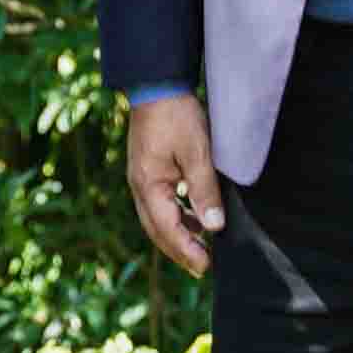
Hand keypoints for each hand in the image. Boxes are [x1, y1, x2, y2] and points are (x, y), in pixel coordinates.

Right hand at [121, 93, 227, 277]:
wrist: (157, 84)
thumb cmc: (177, 115)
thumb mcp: (197, 152)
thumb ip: (204, 191)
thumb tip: (213, 227)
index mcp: (148, 185)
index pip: (167, 229)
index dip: (186, 251)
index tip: (206, 268)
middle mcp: (139, 186)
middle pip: (157, 230)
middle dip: (179, 251)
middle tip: (202, 269)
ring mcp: (142, 179)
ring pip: (157, 218)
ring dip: (178, 235)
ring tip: (201, 248)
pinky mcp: (148, 170)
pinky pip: (160, 203)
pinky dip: (176, 216)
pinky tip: (194, 218)